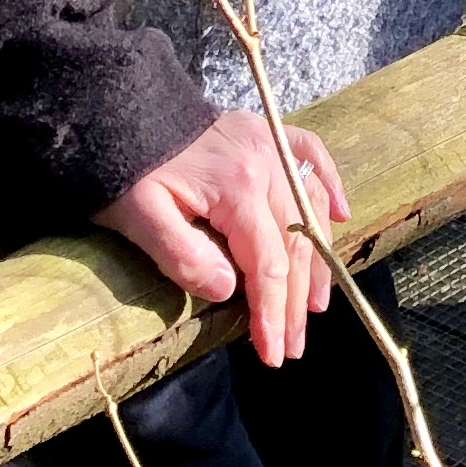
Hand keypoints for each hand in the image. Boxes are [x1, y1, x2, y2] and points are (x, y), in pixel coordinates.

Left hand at [95, 113, 344, 367]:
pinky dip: (332, 185)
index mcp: (238, 189)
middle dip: (296, 301)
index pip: (266, 264)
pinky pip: (314, 156)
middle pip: (296, 244)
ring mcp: (274, 145)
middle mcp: (269, 165)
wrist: (123, 113)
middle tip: (294, 346)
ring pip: (311, 208)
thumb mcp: (140, 219)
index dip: (273, 313)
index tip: (273, 354)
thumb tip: (230, 290)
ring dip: (319, 259)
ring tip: (318, 303)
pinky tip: (342, 215)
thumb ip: (184, 256)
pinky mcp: (270, 133)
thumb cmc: (126, 171)